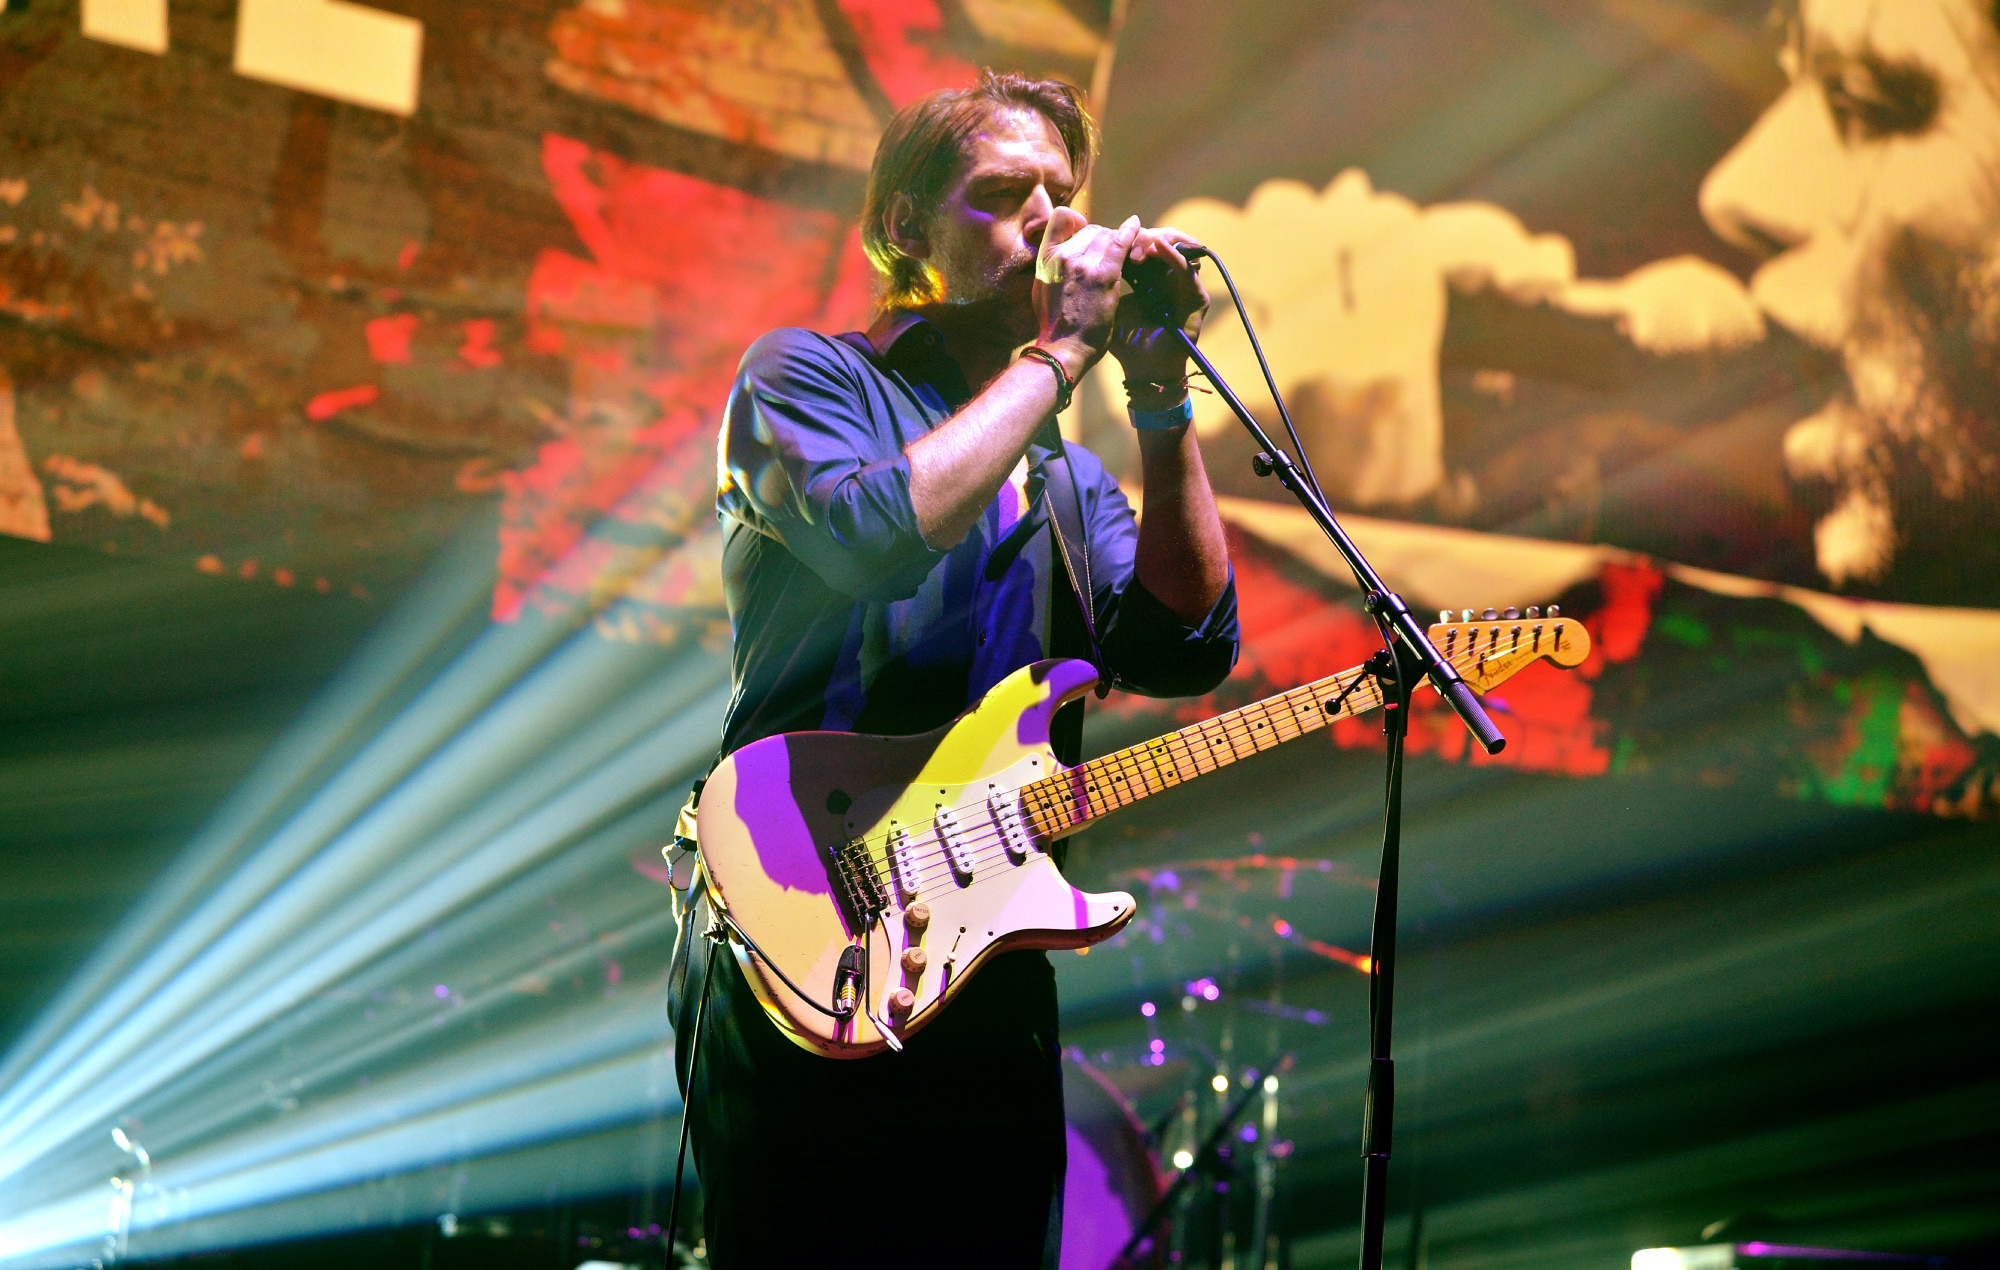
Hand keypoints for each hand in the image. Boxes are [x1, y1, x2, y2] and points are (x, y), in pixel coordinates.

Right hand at [1033, 209, 1140, 378]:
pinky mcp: (1104, 274)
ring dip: (1117, 243)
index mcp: (1046, 259)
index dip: (1077, 222)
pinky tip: (1137, 225)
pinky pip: (1120, 243)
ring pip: (1107, 235)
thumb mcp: (1042, 289)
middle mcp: (1063, 256)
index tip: (1085, 233)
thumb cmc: (1054, 326)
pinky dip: (1131, 231)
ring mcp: (1084, 264)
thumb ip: (1052, 268)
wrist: (1063, 348)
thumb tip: (1062, 257)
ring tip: (1125, 255)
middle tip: (1112, 255)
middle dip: (1103, 238)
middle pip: (1091, 230)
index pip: (1062, 219)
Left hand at [1111, 227, 1209, 390]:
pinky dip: (1174, 256)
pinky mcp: (1197, 297)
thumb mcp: (1110, 302)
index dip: (1128, 239)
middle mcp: (1169, 276)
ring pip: (1175, 248)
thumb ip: (1105, 277)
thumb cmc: (1124, 340)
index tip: (1109, 240)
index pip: (1143, 244)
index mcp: (1150, 276)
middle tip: (1124, 245)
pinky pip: (1187, 269)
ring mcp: (1185, 285)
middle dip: (1141, 238)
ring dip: (1155, 242)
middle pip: (1159, 240)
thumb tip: (1086, 248)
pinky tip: (1159, 247)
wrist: (1143, 368)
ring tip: (1139, 246)